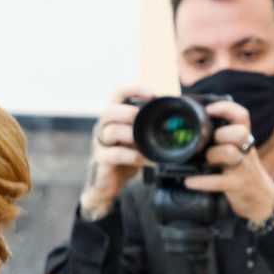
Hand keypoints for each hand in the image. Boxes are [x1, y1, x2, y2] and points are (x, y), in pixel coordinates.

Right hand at [80, 87, 150, 217]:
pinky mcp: (101, 159)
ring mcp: (100, 143)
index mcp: (113, 117)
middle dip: (128, 112)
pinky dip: (134, 156)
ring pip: (110, 131)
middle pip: (109, 110)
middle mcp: (103, 127)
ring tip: (145, 142)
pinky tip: (147, 160)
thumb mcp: (135, 138)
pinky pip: (117, 154)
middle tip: (143, 119)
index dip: (133, 90)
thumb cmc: (124, 157)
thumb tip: (174, 118)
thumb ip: (144, 126)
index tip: (152, 95)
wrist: (107, 183)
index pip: (117, 94)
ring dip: (131, 134)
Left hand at [182, 100, 273, 223]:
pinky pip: (219, 181)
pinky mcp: (238, 184)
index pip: (242, 116)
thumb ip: (222, 141)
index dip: (226, 108)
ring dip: (212, 155)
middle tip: (210, 143)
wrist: (262, 199)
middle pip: (240, 132)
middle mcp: (246, 150)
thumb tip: (195, 131)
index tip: (208, 109)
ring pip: (230, 152)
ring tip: (204, 162)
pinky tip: (190, 182)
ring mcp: (244, 168)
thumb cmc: (243, 173)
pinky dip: (201, 181)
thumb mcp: (237, 152)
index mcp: (244, 140)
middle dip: (221, 134)